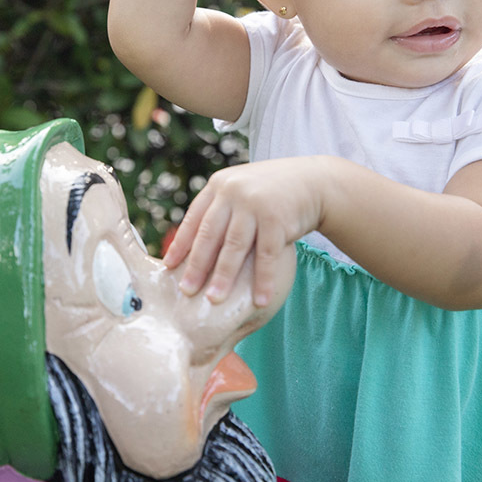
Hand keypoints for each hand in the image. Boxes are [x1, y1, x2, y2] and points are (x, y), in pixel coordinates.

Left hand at [162, 158, 322, 306]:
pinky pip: (266, 256)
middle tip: (186, 290)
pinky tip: (259, 300)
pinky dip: (263, 280)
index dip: (180, 244)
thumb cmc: (271, 192)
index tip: (168, 267)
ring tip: (214, 299)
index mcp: (219, 185)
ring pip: (234, 247)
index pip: (194, 218)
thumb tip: (193, 247)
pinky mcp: (277, 219)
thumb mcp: (240, 190)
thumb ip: (220, 209)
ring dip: (224, 276)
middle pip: (210, 235)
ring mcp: (255, 204)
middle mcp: (233, 192)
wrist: (312, 181)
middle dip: (197, 265)